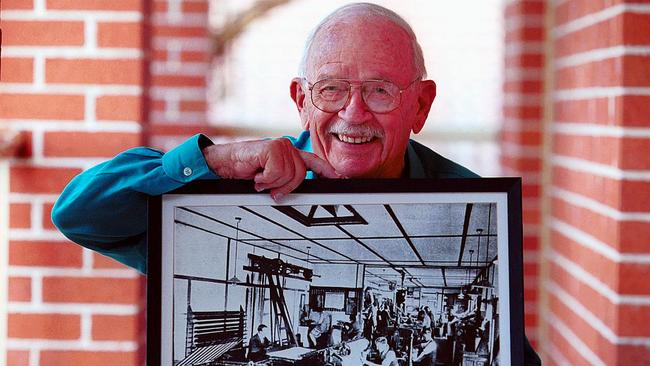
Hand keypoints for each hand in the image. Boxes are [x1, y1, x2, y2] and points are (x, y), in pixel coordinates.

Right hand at [202, 138, 340, 199]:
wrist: (224, 164)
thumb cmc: (245, 171)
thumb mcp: (270, 180)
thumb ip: (286, 182)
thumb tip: (299, 193)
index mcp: (290, 155)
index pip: (314, 163)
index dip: (327, 171)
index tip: (340, 178)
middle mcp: (288, 149)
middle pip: (301, 175)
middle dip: (285, 186)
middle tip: (269, 188)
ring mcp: (281, 146)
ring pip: (289, 175)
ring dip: (272, 183)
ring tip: (260, 179)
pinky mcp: (272, 148)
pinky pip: (277, 172)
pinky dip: (265, 179)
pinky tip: (256, 175)